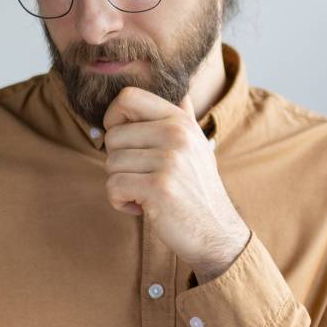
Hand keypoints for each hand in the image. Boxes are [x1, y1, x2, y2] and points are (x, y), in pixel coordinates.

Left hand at [103, 87, 250, 281]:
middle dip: (118, 162)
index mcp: (181, 121)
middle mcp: (177, 135)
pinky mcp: (159, 187)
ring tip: (144, 194)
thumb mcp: (198, 148)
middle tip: (141, 177)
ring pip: (111, 163)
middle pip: (113, 136)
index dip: (114, 117)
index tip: (123, 140)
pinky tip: (140, 207)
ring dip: (121, 185)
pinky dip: (120, 202)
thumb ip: (185, 119)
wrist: (215, 233)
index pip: (128, 97)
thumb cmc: (198, 190)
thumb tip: (183, 94)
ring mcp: (170, 160)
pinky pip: (114, 186)